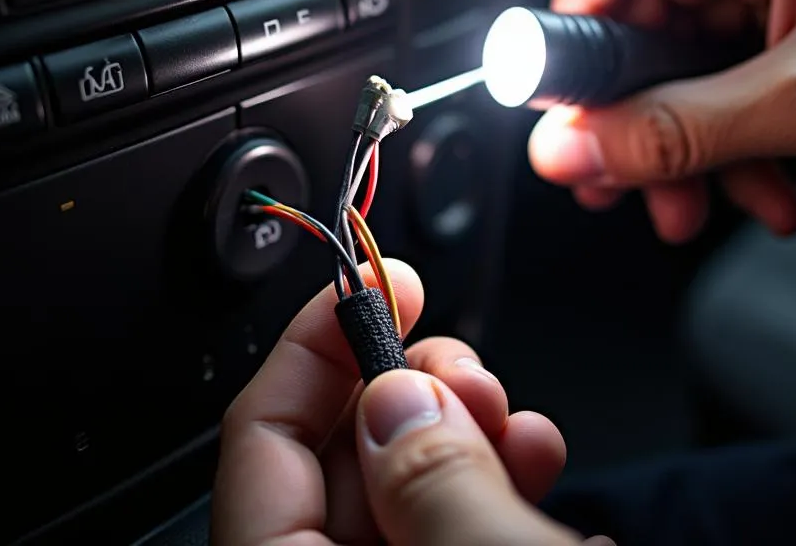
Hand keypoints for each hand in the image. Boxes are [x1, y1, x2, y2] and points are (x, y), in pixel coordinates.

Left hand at [212, 260, 593, 545]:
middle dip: (412, 383)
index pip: (259, 437)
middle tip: (464, 367)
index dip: (312, 341)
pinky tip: (536, 454)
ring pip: (409, 480)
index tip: (373, 279)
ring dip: (470, 426)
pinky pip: (453, 515)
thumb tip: (399, 394)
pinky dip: (497, 476)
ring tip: (517, 420)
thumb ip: (432, 479)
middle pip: (345, 450)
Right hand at [529, 0, 795, 241]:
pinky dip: (733, 139)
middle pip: (653, 1)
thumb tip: (581, 145)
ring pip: (691, 55)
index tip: (557, 68)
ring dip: (681, 133)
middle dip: (629, 94)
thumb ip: (684, 128)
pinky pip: (737, 80)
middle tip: (610, 159)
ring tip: (682, 200)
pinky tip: (758, 190)